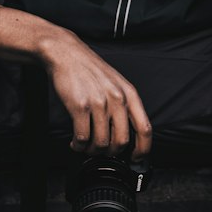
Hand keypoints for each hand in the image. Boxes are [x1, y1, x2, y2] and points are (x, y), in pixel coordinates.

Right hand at [39, 33, 152, 158]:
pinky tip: (76, 142)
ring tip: (85, 147)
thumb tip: (125, 134)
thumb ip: (123, 106)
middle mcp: (117, 99)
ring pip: (101, 142)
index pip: (144, 129)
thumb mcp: (116, 84)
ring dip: (91, 150)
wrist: (67, 54)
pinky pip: (83, 137)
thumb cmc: (90, 70)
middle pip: (121, 141)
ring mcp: (99, 103)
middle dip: (110, 153)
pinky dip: (78, 145)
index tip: (136, 158)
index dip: (143, 149)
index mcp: (129, 94)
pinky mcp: (80, 106)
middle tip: (101, 152)